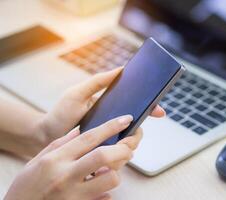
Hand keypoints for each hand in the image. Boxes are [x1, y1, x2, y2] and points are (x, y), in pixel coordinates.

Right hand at [5, 115, 136, 199]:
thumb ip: (61, 144)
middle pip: (104, 155)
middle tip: (128, 148)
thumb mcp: (39, 159)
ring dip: (116, 172)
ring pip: (110, 179)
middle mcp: (66, 176)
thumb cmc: (27, 187)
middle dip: (122, 149)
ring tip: (110, 170)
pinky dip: (108, 191)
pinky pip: (105, 198)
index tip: (125, 120)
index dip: (111, 126)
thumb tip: (81, 131)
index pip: (89, 137)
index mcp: (56, 159)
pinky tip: (101, 187)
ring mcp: (74, 195)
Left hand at [33, 67, 164, 155]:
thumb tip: (121, 69)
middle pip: (137, 125)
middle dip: (138, 130)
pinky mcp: (103, 149)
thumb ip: (99, 82)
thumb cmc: (61, 113)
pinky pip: (119, 152)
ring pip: (131, 141)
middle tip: (134, 132)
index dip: (150, 108)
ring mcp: (109, 135)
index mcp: (111, 105)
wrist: (46, 136)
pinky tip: (117, 153)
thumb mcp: (79, 93)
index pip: (136, 105)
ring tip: (122, 144)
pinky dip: (121, 153)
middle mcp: (113, 120)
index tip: (159, 111)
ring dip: (131, 143)